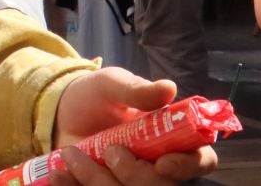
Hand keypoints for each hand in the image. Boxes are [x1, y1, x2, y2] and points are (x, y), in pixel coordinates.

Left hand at [51, 68, 218, 183]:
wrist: (60, 112)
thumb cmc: (96, 95)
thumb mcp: (112, 85)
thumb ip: (138, 90)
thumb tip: (169, 88)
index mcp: (172, 138)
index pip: (199, 159)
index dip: (187, 166)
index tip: (162, 163)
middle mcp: (157, 166)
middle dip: (134, 174)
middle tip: (109, 151)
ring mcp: (131, 182)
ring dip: (98, 180)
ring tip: (72, 156)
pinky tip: (60, 175)